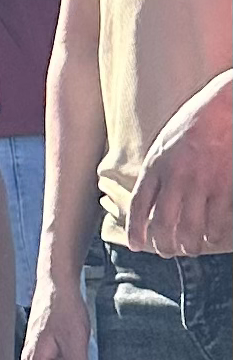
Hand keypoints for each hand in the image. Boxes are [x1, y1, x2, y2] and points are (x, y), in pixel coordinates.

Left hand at [127, 74, 232, 256]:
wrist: (223, 108)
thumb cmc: (194, 123)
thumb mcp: (164, 143)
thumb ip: (157, 170)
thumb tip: (148, 198)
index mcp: (156, 164)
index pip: (140, 205)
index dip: (136, 230)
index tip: (136, 245)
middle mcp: (176, 177)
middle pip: (164, 225)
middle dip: (164, 245)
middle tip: (167, 251)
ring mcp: (201, 184)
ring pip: (190, 231)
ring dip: (189, 246)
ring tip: (190, 248)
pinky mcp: (224, 188)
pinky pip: (217, 224)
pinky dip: (213, 236)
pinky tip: (212, 238)